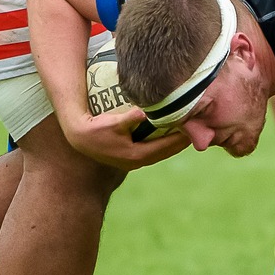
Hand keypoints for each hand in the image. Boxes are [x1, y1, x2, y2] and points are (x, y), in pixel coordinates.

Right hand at [62, 104, 187, 171]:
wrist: (79, 137)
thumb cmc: (95, 129)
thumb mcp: (112, 123)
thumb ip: (129, 119)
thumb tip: (144, 113)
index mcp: (135, 155)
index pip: (163, 148)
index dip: (178, 141)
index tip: (191, 132)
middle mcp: (135, 161)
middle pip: (164, 153)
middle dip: (179, 143)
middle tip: (196, 132)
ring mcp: (131, 160)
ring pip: (158, 153)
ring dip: (172, 144)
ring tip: (185, 133)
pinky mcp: (128, 156)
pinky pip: (151, 150)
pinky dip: (162, 143)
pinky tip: (167, 134)